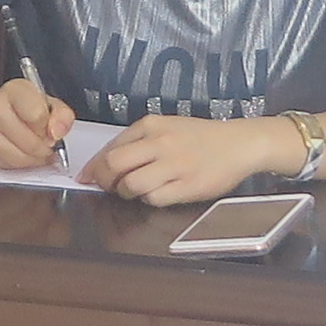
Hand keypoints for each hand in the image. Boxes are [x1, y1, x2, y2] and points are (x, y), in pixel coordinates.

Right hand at [0, 73, 75, 172]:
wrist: (5, 112)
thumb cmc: (32, 109)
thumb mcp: (53, 106)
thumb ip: (62, 116)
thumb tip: (57, 132)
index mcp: (16, 90)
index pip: (36, 116)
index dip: (49, 129)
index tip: (52, 131)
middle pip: (26, 140)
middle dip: (42, 148)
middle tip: (47, 145)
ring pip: (14, 155)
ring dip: (31, 159)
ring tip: (38, 153)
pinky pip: (5, 165)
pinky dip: (19, 165)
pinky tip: (24, 155)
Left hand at [87, 114, 268, 209]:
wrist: (239, 144)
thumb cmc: (201, 138)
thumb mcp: (167, 127)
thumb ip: (137, 141)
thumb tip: (104, 163)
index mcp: (151, 125)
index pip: (110, 147)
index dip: (94, 166)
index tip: (87, 176)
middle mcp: (160, 143)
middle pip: (114, 165)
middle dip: (104, 180)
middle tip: (105, 187)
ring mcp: (174, 165)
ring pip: (131, 185)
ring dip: (126, 193)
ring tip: (134, 191)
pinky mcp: (187, 186)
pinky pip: (154, 198)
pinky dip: (149, 199)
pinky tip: (158, 193)